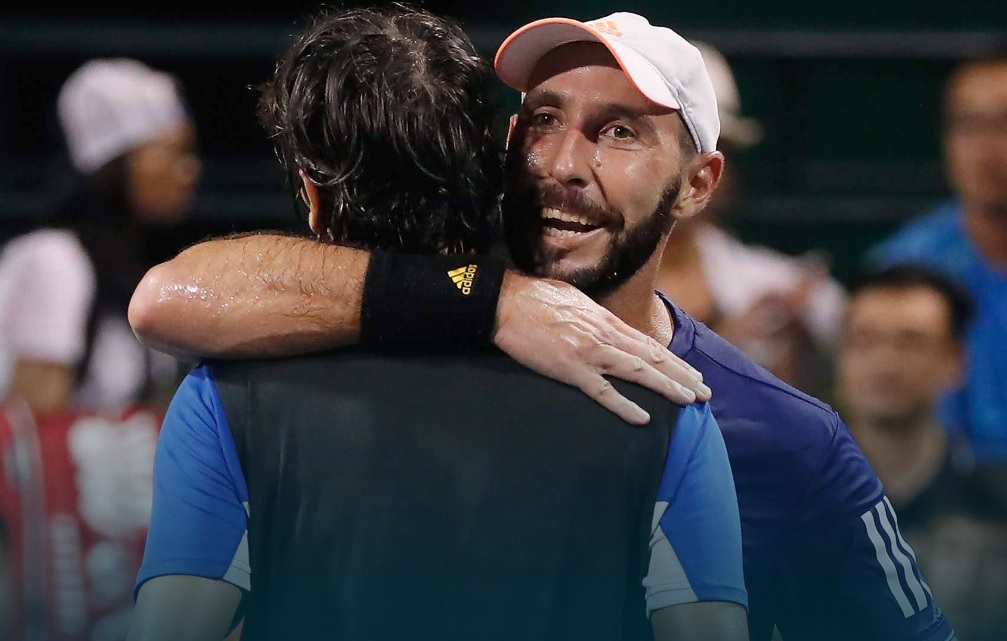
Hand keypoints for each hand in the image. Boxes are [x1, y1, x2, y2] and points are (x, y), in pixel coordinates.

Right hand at [493, 273, 711, 424]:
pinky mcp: (570, 369)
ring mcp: (589, 352)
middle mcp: (605, 335)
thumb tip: (608, 327)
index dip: (675, 361)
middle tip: (706, 393)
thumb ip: (596, 317)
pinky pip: (602, 391)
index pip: (649, 343)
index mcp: (606, 320)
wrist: (506, 302)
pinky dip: (624, 405)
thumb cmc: (536, 297)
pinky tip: (643, 418)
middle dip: (683, 376)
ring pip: (638, 372)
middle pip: (653, 358)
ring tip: (689, 401)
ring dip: (667, 387)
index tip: (694, 374)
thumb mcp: (576, 301)